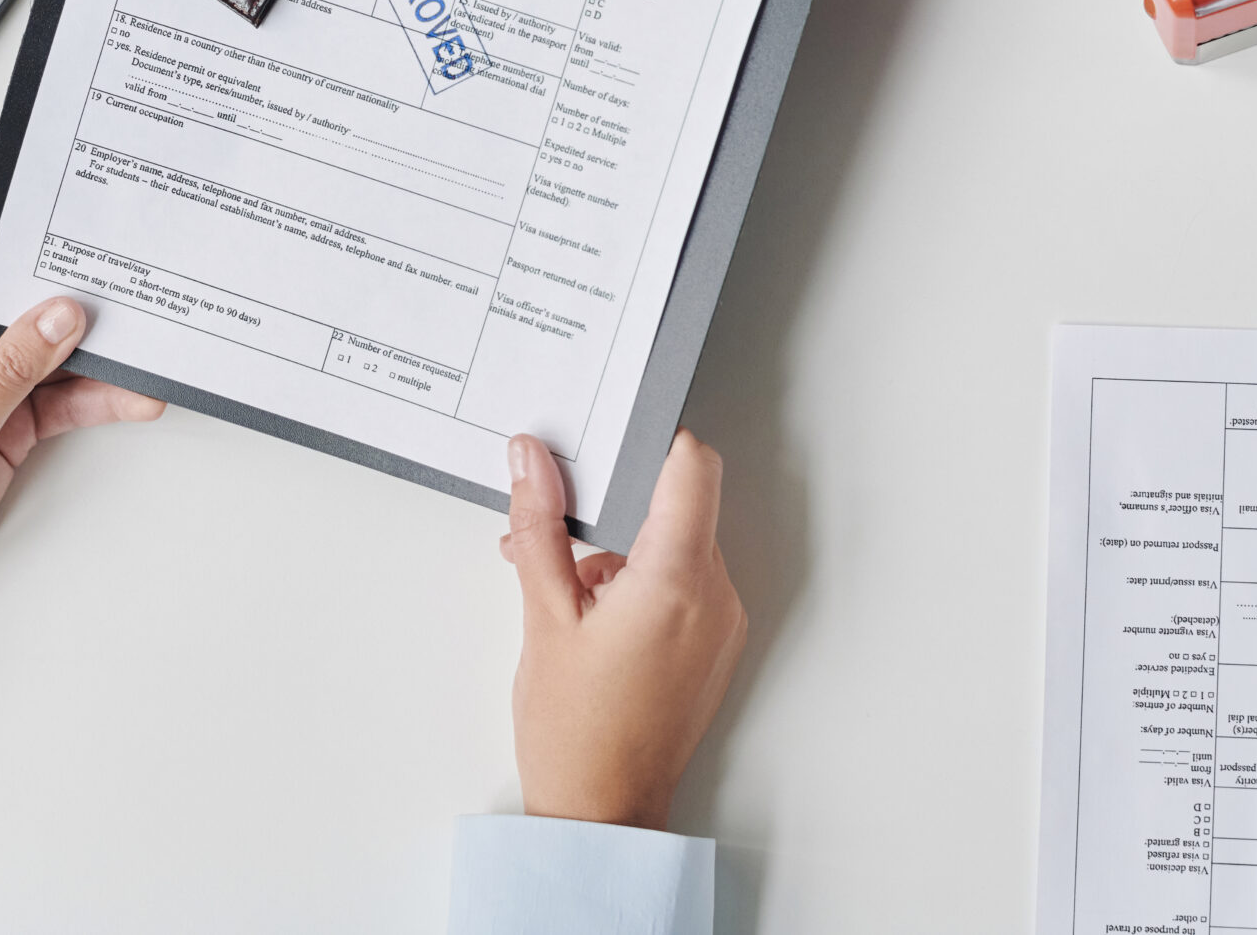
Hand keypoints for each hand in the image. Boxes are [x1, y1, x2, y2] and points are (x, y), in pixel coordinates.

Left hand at [0, 212, 164, 685]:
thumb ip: (10, 369)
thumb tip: (59, 314)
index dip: (7, 222)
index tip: (62, 207)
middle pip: (18, 299)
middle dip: (70, 287)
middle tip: (128, 276)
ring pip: (48, 351)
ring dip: (95, 352)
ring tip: (147, 344)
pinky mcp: (2, 427)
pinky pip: (58, 399)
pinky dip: (95, 398)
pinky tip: (131, 397)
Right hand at [502, 431, 746, 829]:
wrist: (604, 815)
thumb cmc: (576, 731)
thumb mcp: (544, 616)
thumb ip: (540, 525)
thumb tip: (533, 458)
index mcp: (677, 579)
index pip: (693, 466)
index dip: (653, 442)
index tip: (609, 442)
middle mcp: (715, 596)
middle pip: (682, 504)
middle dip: (615, 506)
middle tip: (555, 531)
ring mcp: (723, 623)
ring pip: (681, 544)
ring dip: (624, 548)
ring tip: (564, 590)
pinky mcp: (717, 644)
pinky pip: (687, 584)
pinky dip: (644, 581)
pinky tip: (591, 614)